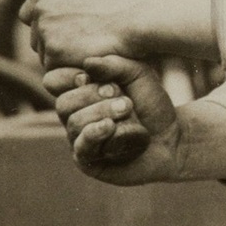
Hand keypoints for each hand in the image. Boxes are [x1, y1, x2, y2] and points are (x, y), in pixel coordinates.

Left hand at [20, 0, 139, 70]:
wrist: (134, 19)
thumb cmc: (119, 7)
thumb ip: (66, 2)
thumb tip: (56, 11)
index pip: (28, 14)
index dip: (42, 26)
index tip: (56, 34)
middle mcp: (41, 8)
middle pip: (37, 38)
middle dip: (54, 45)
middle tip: (80, 47)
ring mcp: (45, 30)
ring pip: (46, 56)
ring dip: (63, 59)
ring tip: (90, 51)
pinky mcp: (53, 52)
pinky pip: (56, 69)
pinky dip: (71, 68)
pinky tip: (89, 59)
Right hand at [43, 54, 180, 183]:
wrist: (172, 135)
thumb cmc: (152, 103)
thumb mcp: (138, 74)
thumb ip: (114, 64)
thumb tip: (87, 63)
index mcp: (79, 92)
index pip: (54, 81)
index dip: (69, 77)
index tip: (90, 76)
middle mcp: (74, 116)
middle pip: (63, 103)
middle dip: (92, 96)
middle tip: (123, 98)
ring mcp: (79, 140)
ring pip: (74, 123)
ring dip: (102, 113)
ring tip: (128, 110)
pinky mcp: (89, 162)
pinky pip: (82, 146)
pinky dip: (95, 133)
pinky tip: (110, 126)